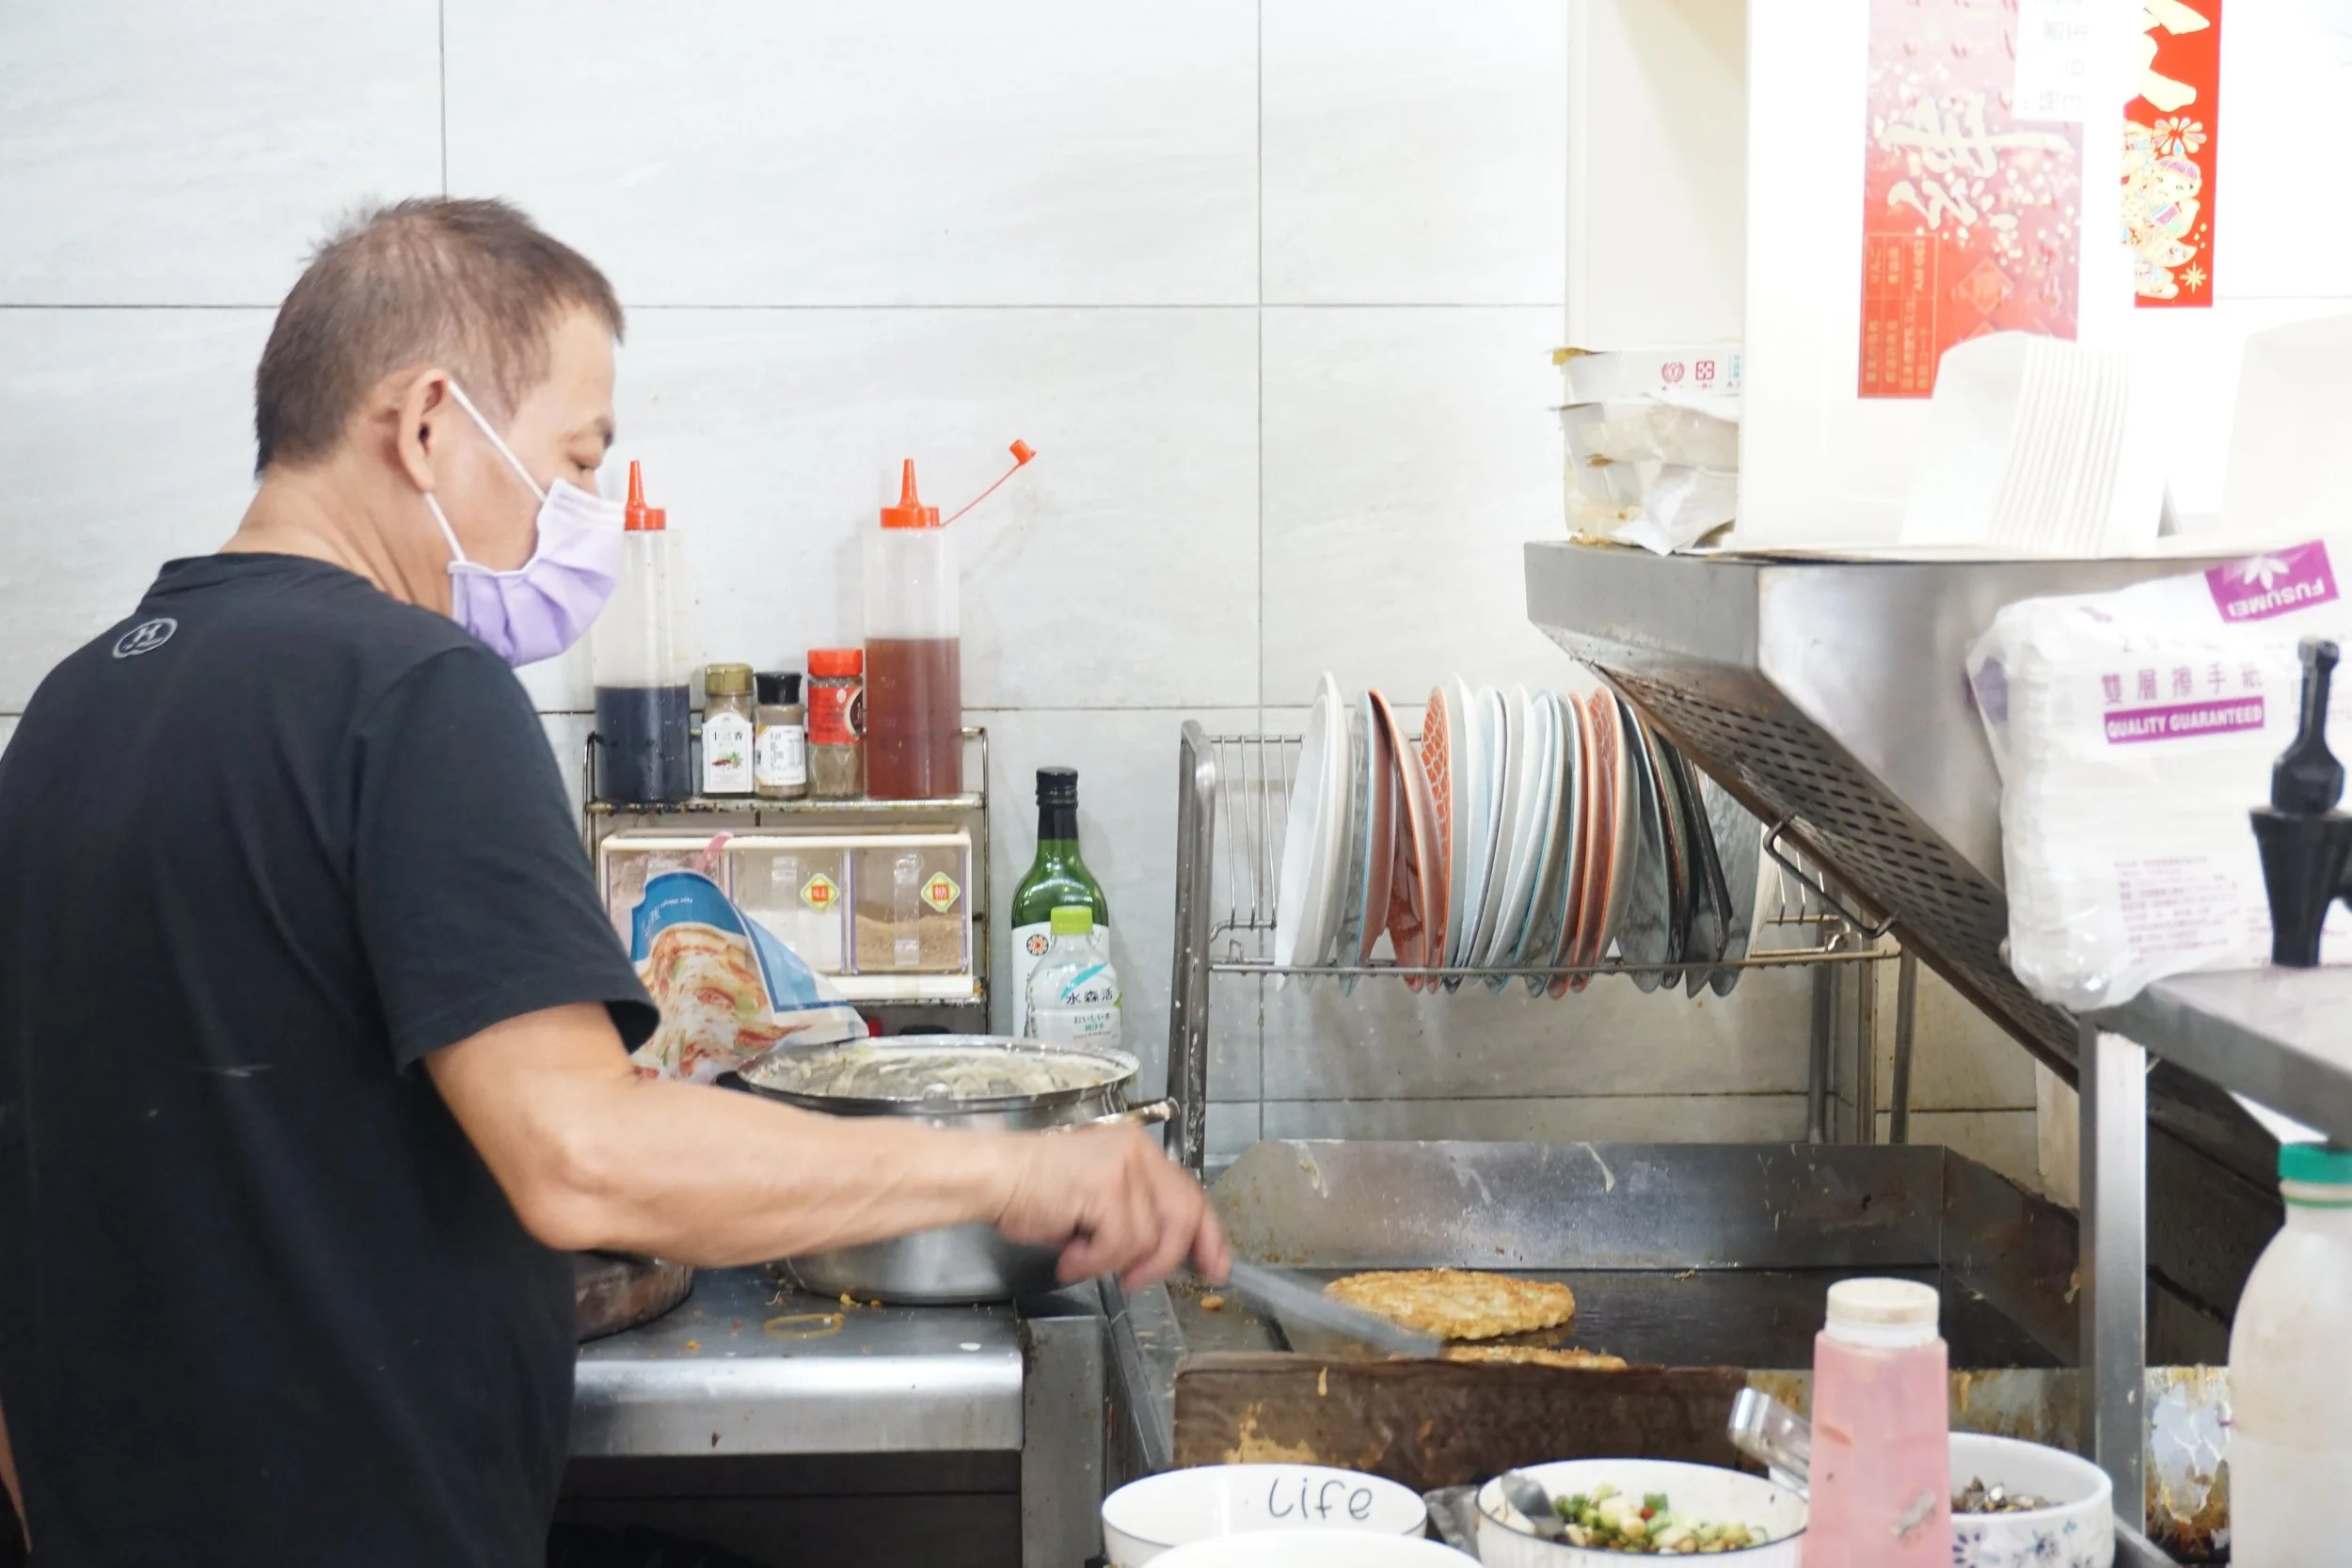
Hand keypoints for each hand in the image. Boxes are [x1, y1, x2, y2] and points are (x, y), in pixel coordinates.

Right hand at [991, 1124, 1230, 1288]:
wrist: (994, 1179)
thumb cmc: (1034, 1191)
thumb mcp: (1096, 1199)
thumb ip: (1134, 1216)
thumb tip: (1164, 1253)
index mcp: (1138, 1151)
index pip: (1189, 1192)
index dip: (1208, 1234)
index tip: (1217, 1264)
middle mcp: (1138, 1153)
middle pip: (1184, 1213)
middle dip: (1170, 1257)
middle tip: (1142, 1281)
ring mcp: (1124, 1169)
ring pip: (1148, 1238)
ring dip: (1111, 1262)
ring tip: (1078, 1257)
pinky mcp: (1107, 1189)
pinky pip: (1119, 1244)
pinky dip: (1093, 1261)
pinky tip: (1069, 1255)